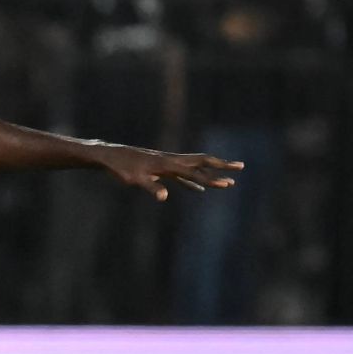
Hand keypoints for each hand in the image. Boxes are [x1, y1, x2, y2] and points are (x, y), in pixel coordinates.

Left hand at [96, 145, 242, 200]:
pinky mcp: (161, 168)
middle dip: (222, 166)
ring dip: (211, 172)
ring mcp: (167, 164)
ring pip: (195, 167)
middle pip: (203, 162)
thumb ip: (150, 187)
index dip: (212, 180)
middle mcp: (171, 161)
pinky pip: (182, 175)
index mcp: (168, 164)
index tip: (228, 183)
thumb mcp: (134, 180)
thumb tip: (164, 197)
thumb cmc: (121, 168)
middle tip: (241, 167)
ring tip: (226, 178)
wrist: (111, 156)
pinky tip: (199, 189)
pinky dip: (193, 181)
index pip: (195, 173)